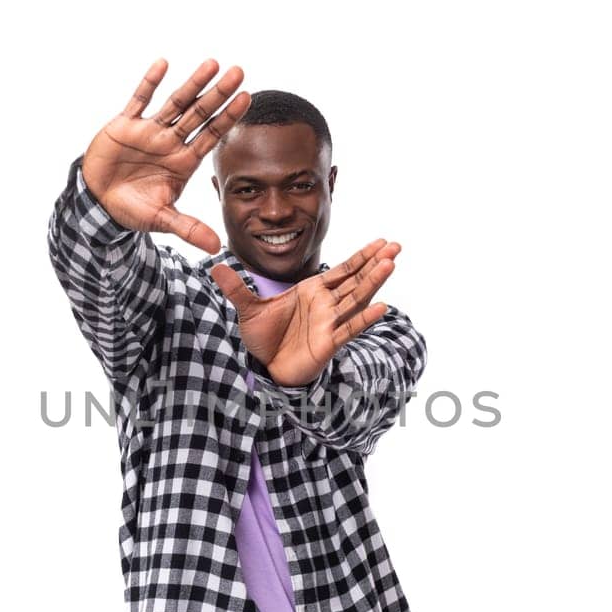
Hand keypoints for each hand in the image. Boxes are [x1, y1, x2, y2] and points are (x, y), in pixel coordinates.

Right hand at [81, 58, 250, 253]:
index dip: (228, 117)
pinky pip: (139, 100)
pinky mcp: (125, 125)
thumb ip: (188, 228)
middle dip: (219, 94)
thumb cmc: (133, 208)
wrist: (99, 202)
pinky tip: (164, 64)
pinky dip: (149, 83)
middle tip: (240, 71)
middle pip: (199, 114)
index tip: (247, 98)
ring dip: (193, 84)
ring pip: (175, 102)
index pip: (212, 135)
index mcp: (183, 161)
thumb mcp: (162, 219)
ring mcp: (150, 131)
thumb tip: (216, 247)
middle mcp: (171, 142)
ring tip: (213, 64)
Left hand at [210, 239, 400, 386]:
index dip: (362, 256)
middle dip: (375, 263)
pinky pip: (348, 328)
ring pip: (356, 299)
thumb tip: (214, 264)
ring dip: (373, 282)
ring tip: (390, 264)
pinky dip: (364, 318)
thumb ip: (236, 287)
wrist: (265, 369)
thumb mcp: (248, 308)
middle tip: (396, 246)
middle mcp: (326, 305)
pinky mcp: (328, 343)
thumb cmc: (265, 338)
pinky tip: (381, 307)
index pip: (342, 270)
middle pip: (355, 280)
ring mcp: (330, 323)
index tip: (381, 241)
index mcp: (312, 291)